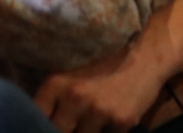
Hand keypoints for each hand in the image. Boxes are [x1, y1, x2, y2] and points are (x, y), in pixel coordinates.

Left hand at [33, 44, 165, 132]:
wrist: (147, 58)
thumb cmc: (106, 67)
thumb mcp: (73, 76)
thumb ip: (53, 99)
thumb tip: (36, 124)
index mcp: (57, 84)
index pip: (35, 117)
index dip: (40, 125)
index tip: (47, 125)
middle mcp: (75, 97)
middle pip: (58, 132)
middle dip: (66, 129)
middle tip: (75, 122)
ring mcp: (99, 111)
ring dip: (88, 131)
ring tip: (96, 117)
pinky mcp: (121, 121)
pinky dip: (108, 132)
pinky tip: (113, 119)